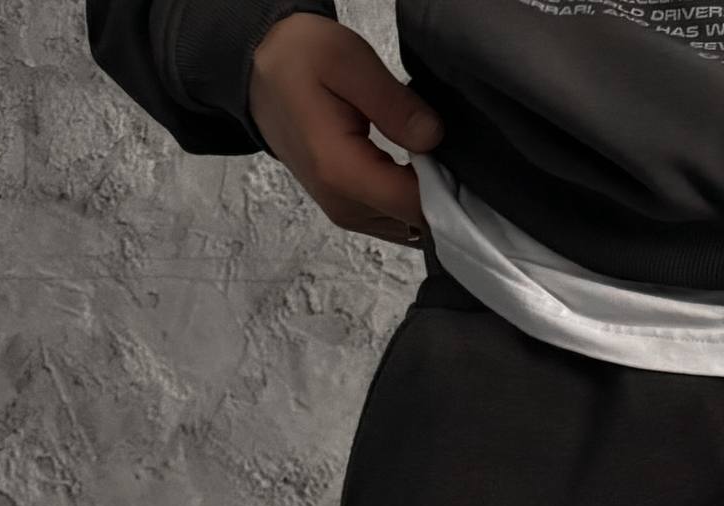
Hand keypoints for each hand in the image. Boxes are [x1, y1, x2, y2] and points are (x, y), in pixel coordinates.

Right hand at [248, 14, 441, 245]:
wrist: (261, 73)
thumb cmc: (301, 60)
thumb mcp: (348, 62)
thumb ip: (393, 103)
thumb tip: (434, 138)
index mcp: (343, 174)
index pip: (417, 206)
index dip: (449, 188)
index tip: (462, 159)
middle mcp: (345, 207)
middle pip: (418, 223)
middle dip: (443, 196)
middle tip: (453, 154)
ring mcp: (347, 215)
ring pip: (410, 227)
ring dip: (430, 201)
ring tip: (436, 158)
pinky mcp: (350, 212)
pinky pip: (396, 221)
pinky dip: (413, 202)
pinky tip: (420, 170)